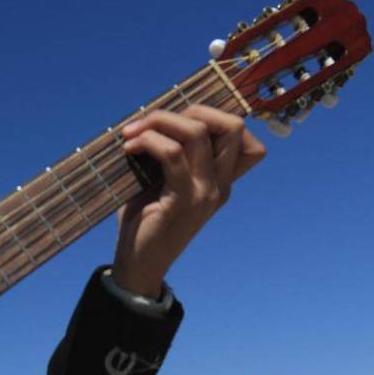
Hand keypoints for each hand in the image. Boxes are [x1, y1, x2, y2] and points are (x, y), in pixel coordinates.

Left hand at [112, 106, 265, 297]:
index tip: (175, 123)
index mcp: (221, 180)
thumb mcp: (165, 181)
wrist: (138, 264)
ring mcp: (205, 194)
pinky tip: (130, 147)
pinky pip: (173, 153)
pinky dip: (149, 140)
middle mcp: (221, 186)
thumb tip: (161, 116)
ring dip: (159, 121)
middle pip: (231, 124)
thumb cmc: (146, 220)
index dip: (213, 114)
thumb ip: (176, 154)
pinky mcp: (183, 201)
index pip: (243, 134)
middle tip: (150, 123)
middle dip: (188, 109)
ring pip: (197, 132)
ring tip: (132, 133)